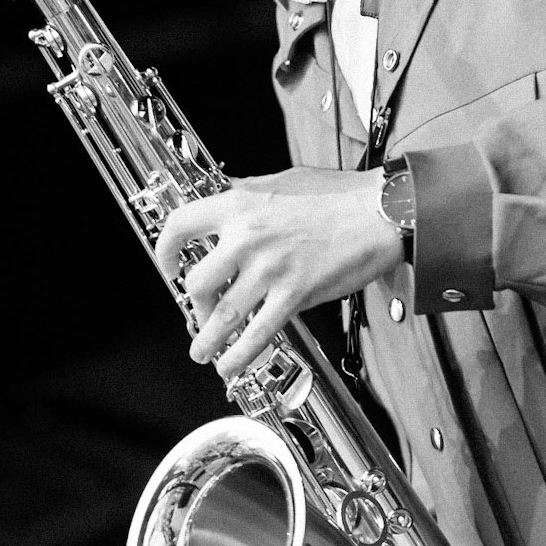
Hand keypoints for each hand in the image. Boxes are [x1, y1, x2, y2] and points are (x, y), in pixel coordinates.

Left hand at [153, 167, 403, 380]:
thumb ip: (248, 192)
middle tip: (200, 314)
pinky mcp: (295, 293)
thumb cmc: (339, 194)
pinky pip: (258, 332)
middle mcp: (248, 237)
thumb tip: (226, 197)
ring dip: (207, 340)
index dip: (164, 250)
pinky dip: (240, 354)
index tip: (168, 265)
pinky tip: (231, 365)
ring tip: (202, 352)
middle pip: (197, 282)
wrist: (381, 212)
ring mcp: (270, 268)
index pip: (181, 225)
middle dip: (195, 306)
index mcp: (240, 204)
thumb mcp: (281, 180)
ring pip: (222, 315)